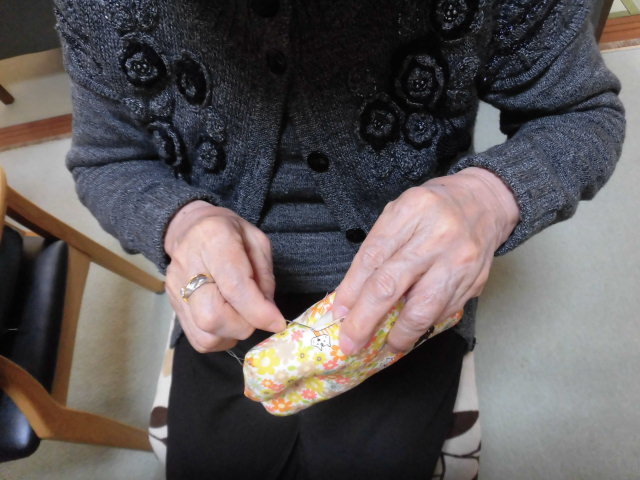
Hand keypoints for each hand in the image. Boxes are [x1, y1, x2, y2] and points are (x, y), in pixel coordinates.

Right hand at [164, 201, 285, 352]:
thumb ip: (264, 277)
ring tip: (242, 318)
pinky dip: (219, 338)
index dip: (258, 311)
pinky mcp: (173, 306)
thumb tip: (268, 314)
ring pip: (204, 334)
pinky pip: (198, 339)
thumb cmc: (229, 233)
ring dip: (231, 334)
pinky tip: (228, 323)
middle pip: (212, 316)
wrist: (189, 229)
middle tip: (256, 315)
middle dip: (243, 325)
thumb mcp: (257, 242)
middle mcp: (188, 266)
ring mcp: (176, 289)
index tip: (277, 322)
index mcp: (214, 240)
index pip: (233, 286)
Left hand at [333, 167, 519, 353]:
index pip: (373, 257)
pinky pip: (444, 312)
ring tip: (385, 346)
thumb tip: (352, 297)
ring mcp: (458, 261)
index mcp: (411, 211)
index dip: (351, 290)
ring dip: (400, 334)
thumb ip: (378, 249)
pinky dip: (424, 326)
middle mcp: (437, 236)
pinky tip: (411, 331)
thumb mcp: (400, 213)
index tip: (338, 313)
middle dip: (366, 319)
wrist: (483, 203)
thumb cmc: (433, 210)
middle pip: (391, 284)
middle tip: (350, 342)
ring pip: (423, 307)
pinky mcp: (474, 281)